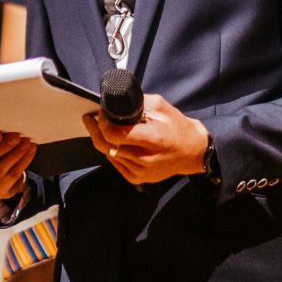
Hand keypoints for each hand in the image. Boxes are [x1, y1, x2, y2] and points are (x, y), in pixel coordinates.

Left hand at [83, 94, 210, 185]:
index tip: (100, 112)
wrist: (192, 153)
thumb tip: (115, 103)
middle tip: (89, 118)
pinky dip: (110, 151)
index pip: (115, 134)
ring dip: (101, 139)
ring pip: (109, 154)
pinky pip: (115, 163)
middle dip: (96, 129)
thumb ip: (138, 105)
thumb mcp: (161, 107)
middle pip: (108, 145)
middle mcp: (145, 159)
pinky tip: (110, 141)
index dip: (103, 122)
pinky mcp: (137, 179)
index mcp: (153, 139)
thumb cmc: (178, 127)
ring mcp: (140, 172)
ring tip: (99, 126)